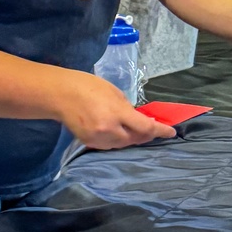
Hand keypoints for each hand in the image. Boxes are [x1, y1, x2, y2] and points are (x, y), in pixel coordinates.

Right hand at [55, 72, 175, 148]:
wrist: (61, 94)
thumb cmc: (88, 86)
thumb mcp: (115, 92)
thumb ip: (128, 109)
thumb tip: (138, 119)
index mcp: (117, 113)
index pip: (145, 127)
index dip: (160, 131)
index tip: (171, 132)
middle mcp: (109, 130)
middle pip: (135, 138)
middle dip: (146, 134)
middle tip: (153, 129)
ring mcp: (98, 139)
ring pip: (123, 144)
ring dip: (133, 138)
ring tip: (137, 131)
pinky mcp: (89, 143)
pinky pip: (110, 145)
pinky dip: (118, 140)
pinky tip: (120, 133)